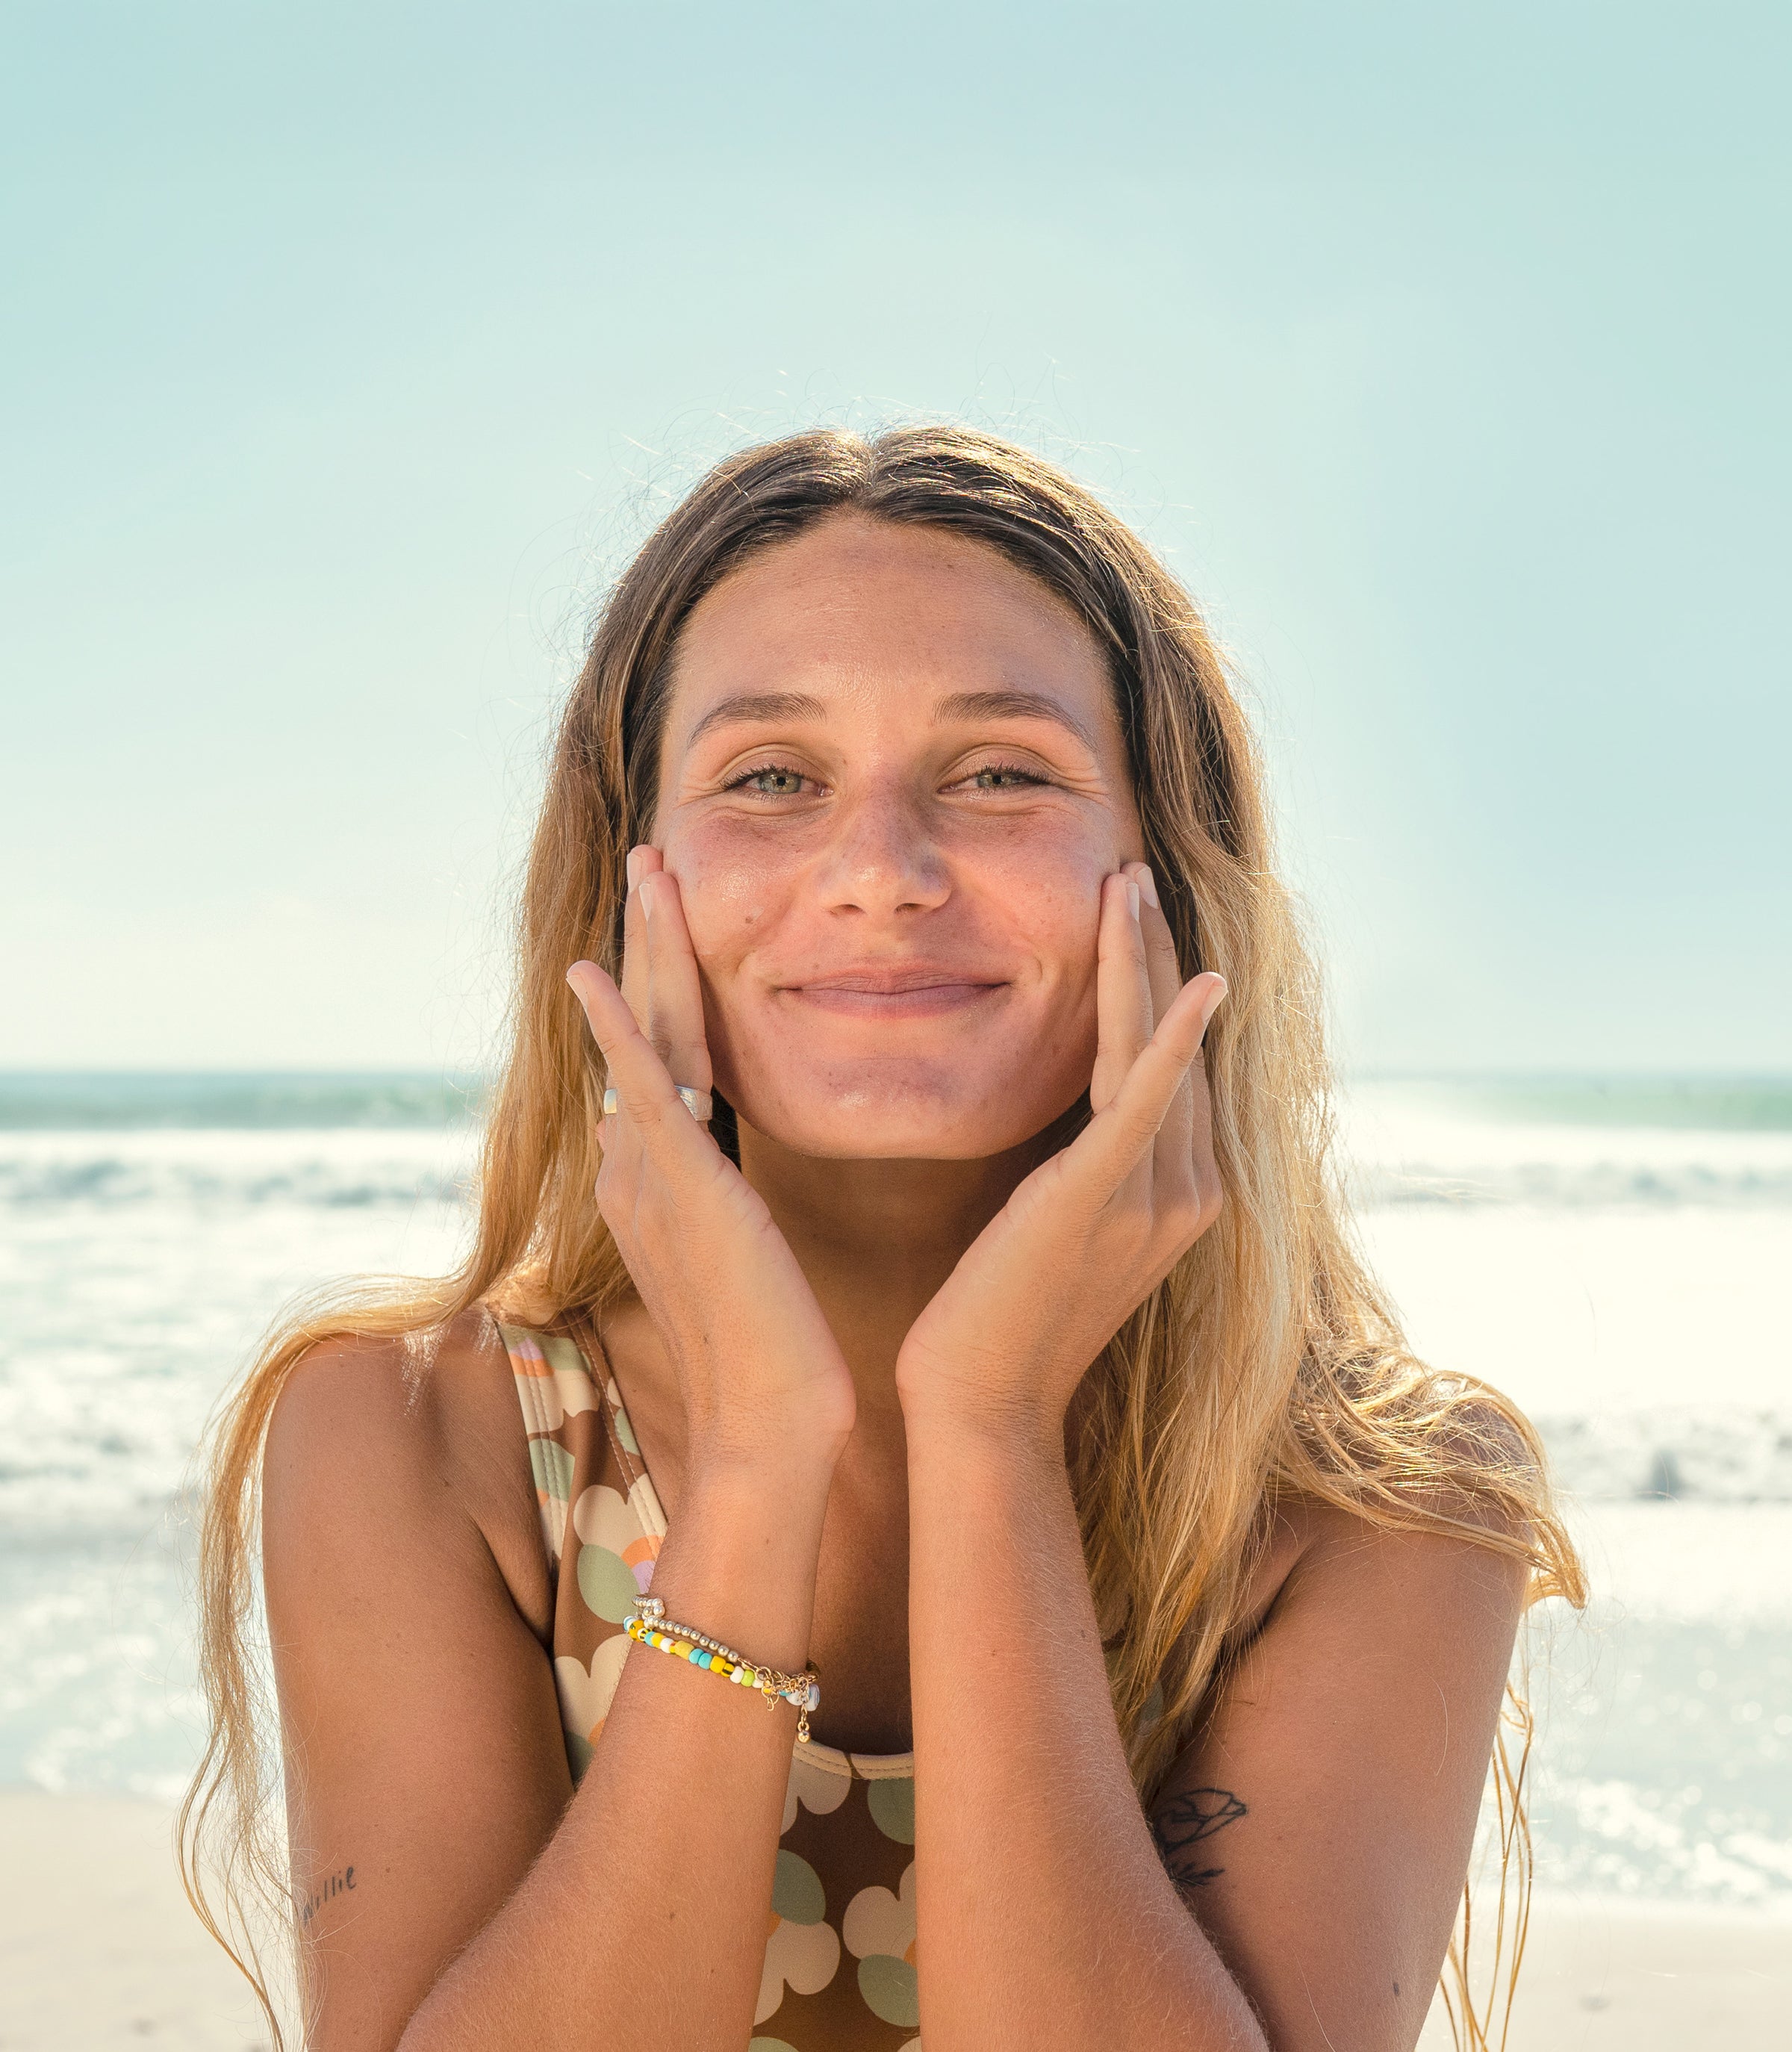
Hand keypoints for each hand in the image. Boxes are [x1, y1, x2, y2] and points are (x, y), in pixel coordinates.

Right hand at [566, 847, 856, 1473]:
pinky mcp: (679, 1186)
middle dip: (652, 938)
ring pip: (647, 1032)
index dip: (667, 979)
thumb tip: (651, 1131)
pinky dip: (614, 1029)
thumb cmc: (772, 1349)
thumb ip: (704, 1187)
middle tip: (656, 858)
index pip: (662, 1054)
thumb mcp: (735, 1248)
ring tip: (648, 869)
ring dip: (644, 947)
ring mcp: (654, 1171)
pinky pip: (639, 1089)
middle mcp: (643, 1163)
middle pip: (649, 1024)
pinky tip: (591, 972)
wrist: (774, 1422)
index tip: (677, 914)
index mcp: (662, 1175)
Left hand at [894, 862, 1225, 1445]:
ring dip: (1145, 960)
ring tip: (1128, 882)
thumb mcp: (1054, 1226)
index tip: (1135, 915)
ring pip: (1156, 1050)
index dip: (1159, 985)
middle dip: (1156, 951)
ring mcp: (1154, 1199)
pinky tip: (1190, 982)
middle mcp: (1188, 1194)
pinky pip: (1145, 1101)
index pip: (1177, 1066)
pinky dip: (1168, 1037)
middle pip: (1178, 1043)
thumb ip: (1080, 1165)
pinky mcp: (1102, 1199)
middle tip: (1134, 871)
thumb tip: (1066, 1111)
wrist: (979, 1407)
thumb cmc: (997, 1319)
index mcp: (1180, 1197)